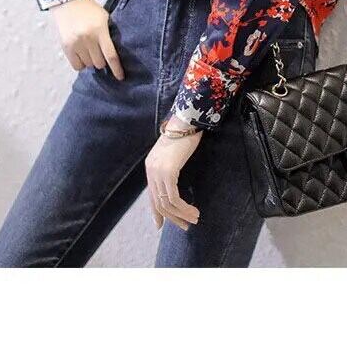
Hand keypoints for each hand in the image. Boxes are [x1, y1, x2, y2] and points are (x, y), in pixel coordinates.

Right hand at [51, 0, 123, 78]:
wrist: (68, 2)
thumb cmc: (90, 11)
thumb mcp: (104, 18)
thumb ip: (109, 35)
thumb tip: (116, 56)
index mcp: (100, 30)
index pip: (110, 55)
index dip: (116, 69)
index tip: (121, 77)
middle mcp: (87, 38)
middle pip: (99, 63)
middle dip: (101, 61)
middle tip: (99, 52)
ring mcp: (76, 43)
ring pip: (88, 65)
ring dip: (91, 60)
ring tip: (89, 50)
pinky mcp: (66, 47)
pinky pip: (77, 66)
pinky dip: (81, 63)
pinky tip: (81, 54)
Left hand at [146, 116, 202, 230]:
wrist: (185, 122)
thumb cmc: (184, 135)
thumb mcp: (174, 154)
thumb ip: (170, 167)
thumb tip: (174, 179)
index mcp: (151, 167)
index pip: (151, 195)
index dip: (156, 212)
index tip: (161, 225)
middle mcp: (151, 171)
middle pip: (158, 203)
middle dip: (173, 218)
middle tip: (186, 225)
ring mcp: (158, 172)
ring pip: (167, 203)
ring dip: (182, 214)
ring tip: (195, 219)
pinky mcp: (168, 172)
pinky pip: (174, 198)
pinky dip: (184, 208)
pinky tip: (194, 210)